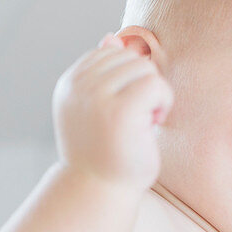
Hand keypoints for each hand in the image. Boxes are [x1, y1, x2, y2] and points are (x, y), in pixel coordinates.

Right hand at [52, 34, 173, 189]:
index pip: (110, 53)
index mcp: (69, 84)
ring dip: (153, 96)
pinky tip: (151, 124)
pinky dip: (163, 103)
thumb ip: (101, 75)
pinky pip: (156, 84)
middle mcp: (77, 87)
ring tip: (140, 124)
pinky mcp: (120, 111)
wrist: (97, 192)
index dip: (126, 79)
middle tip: (134, 121)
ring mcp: (96, 98)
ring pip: (145, 68)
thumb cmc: (102, 153)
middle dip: (141, 86)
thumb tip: (111, 38)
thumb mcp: (97, 109)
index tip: (121, 111)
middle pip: (131, 57)